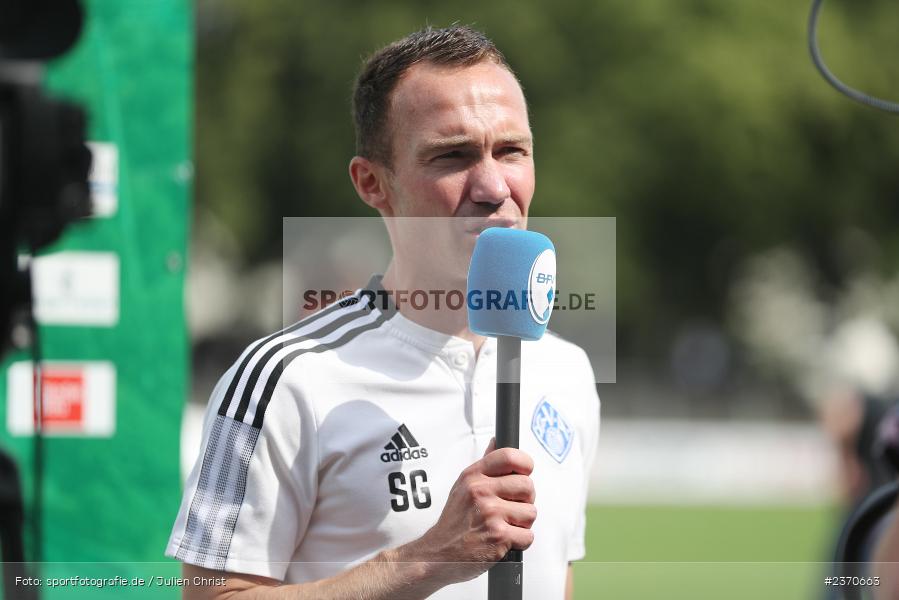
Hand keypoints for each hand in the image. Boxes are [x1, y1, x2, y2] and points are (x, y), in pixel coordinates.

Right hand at [404, 438, 536, 584]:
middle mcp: (481, 491)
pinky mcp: (498, 536)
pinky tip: (503, 540)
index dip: (525, 465)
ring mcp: (490, 513)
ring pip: (531, 512)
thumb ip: (484, 466)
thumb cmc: (454, 522)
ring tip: (504, 526)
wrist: (438, 554)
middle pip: (528, 486)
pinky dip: (520, 542)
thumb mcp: (462, 487)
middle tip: (511, 509)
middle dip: (525, 500)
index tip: (524, 474)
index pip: (509, 456)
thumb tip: (495, 442)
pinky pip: (528, 535)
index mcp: (473, 476)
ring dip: (522, 524)